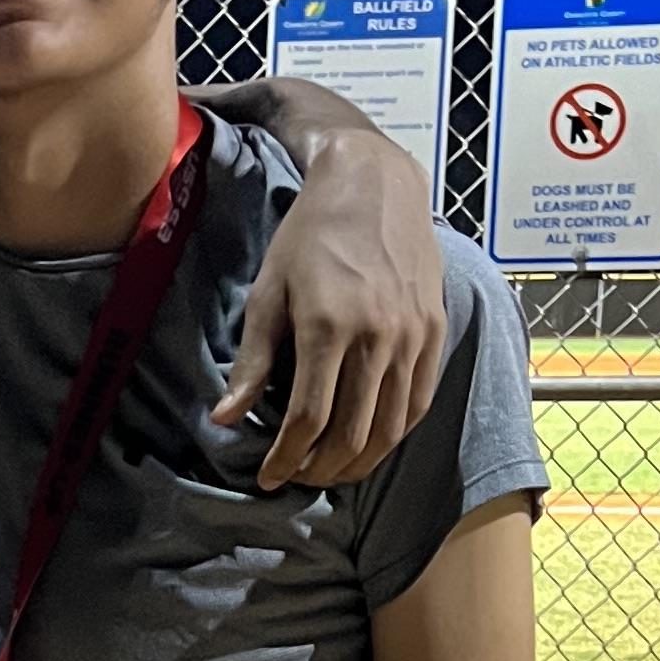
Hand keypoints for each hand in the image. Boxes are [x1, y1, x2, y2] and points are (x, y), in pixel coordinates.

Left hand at [218, 122, 449, 492]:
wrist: (374, 182)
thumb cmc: (310, 234)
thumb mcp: (269, 292)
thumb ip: (253, 361)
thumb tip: (224, 419)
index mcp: (328, 326)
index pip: (309, 419)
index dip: (287, 459)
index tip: (268, 476)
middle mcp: (377, 335)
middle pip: (352, 432)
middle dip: (321, 469)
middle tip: (298, 478)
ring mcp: (413, 334)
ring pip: (391, 426)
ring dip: (359, 461)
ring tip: (331, 471)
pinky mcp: (435, 329)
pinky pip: (418, 401)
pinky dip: (395, 433)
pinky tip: (370, 443)